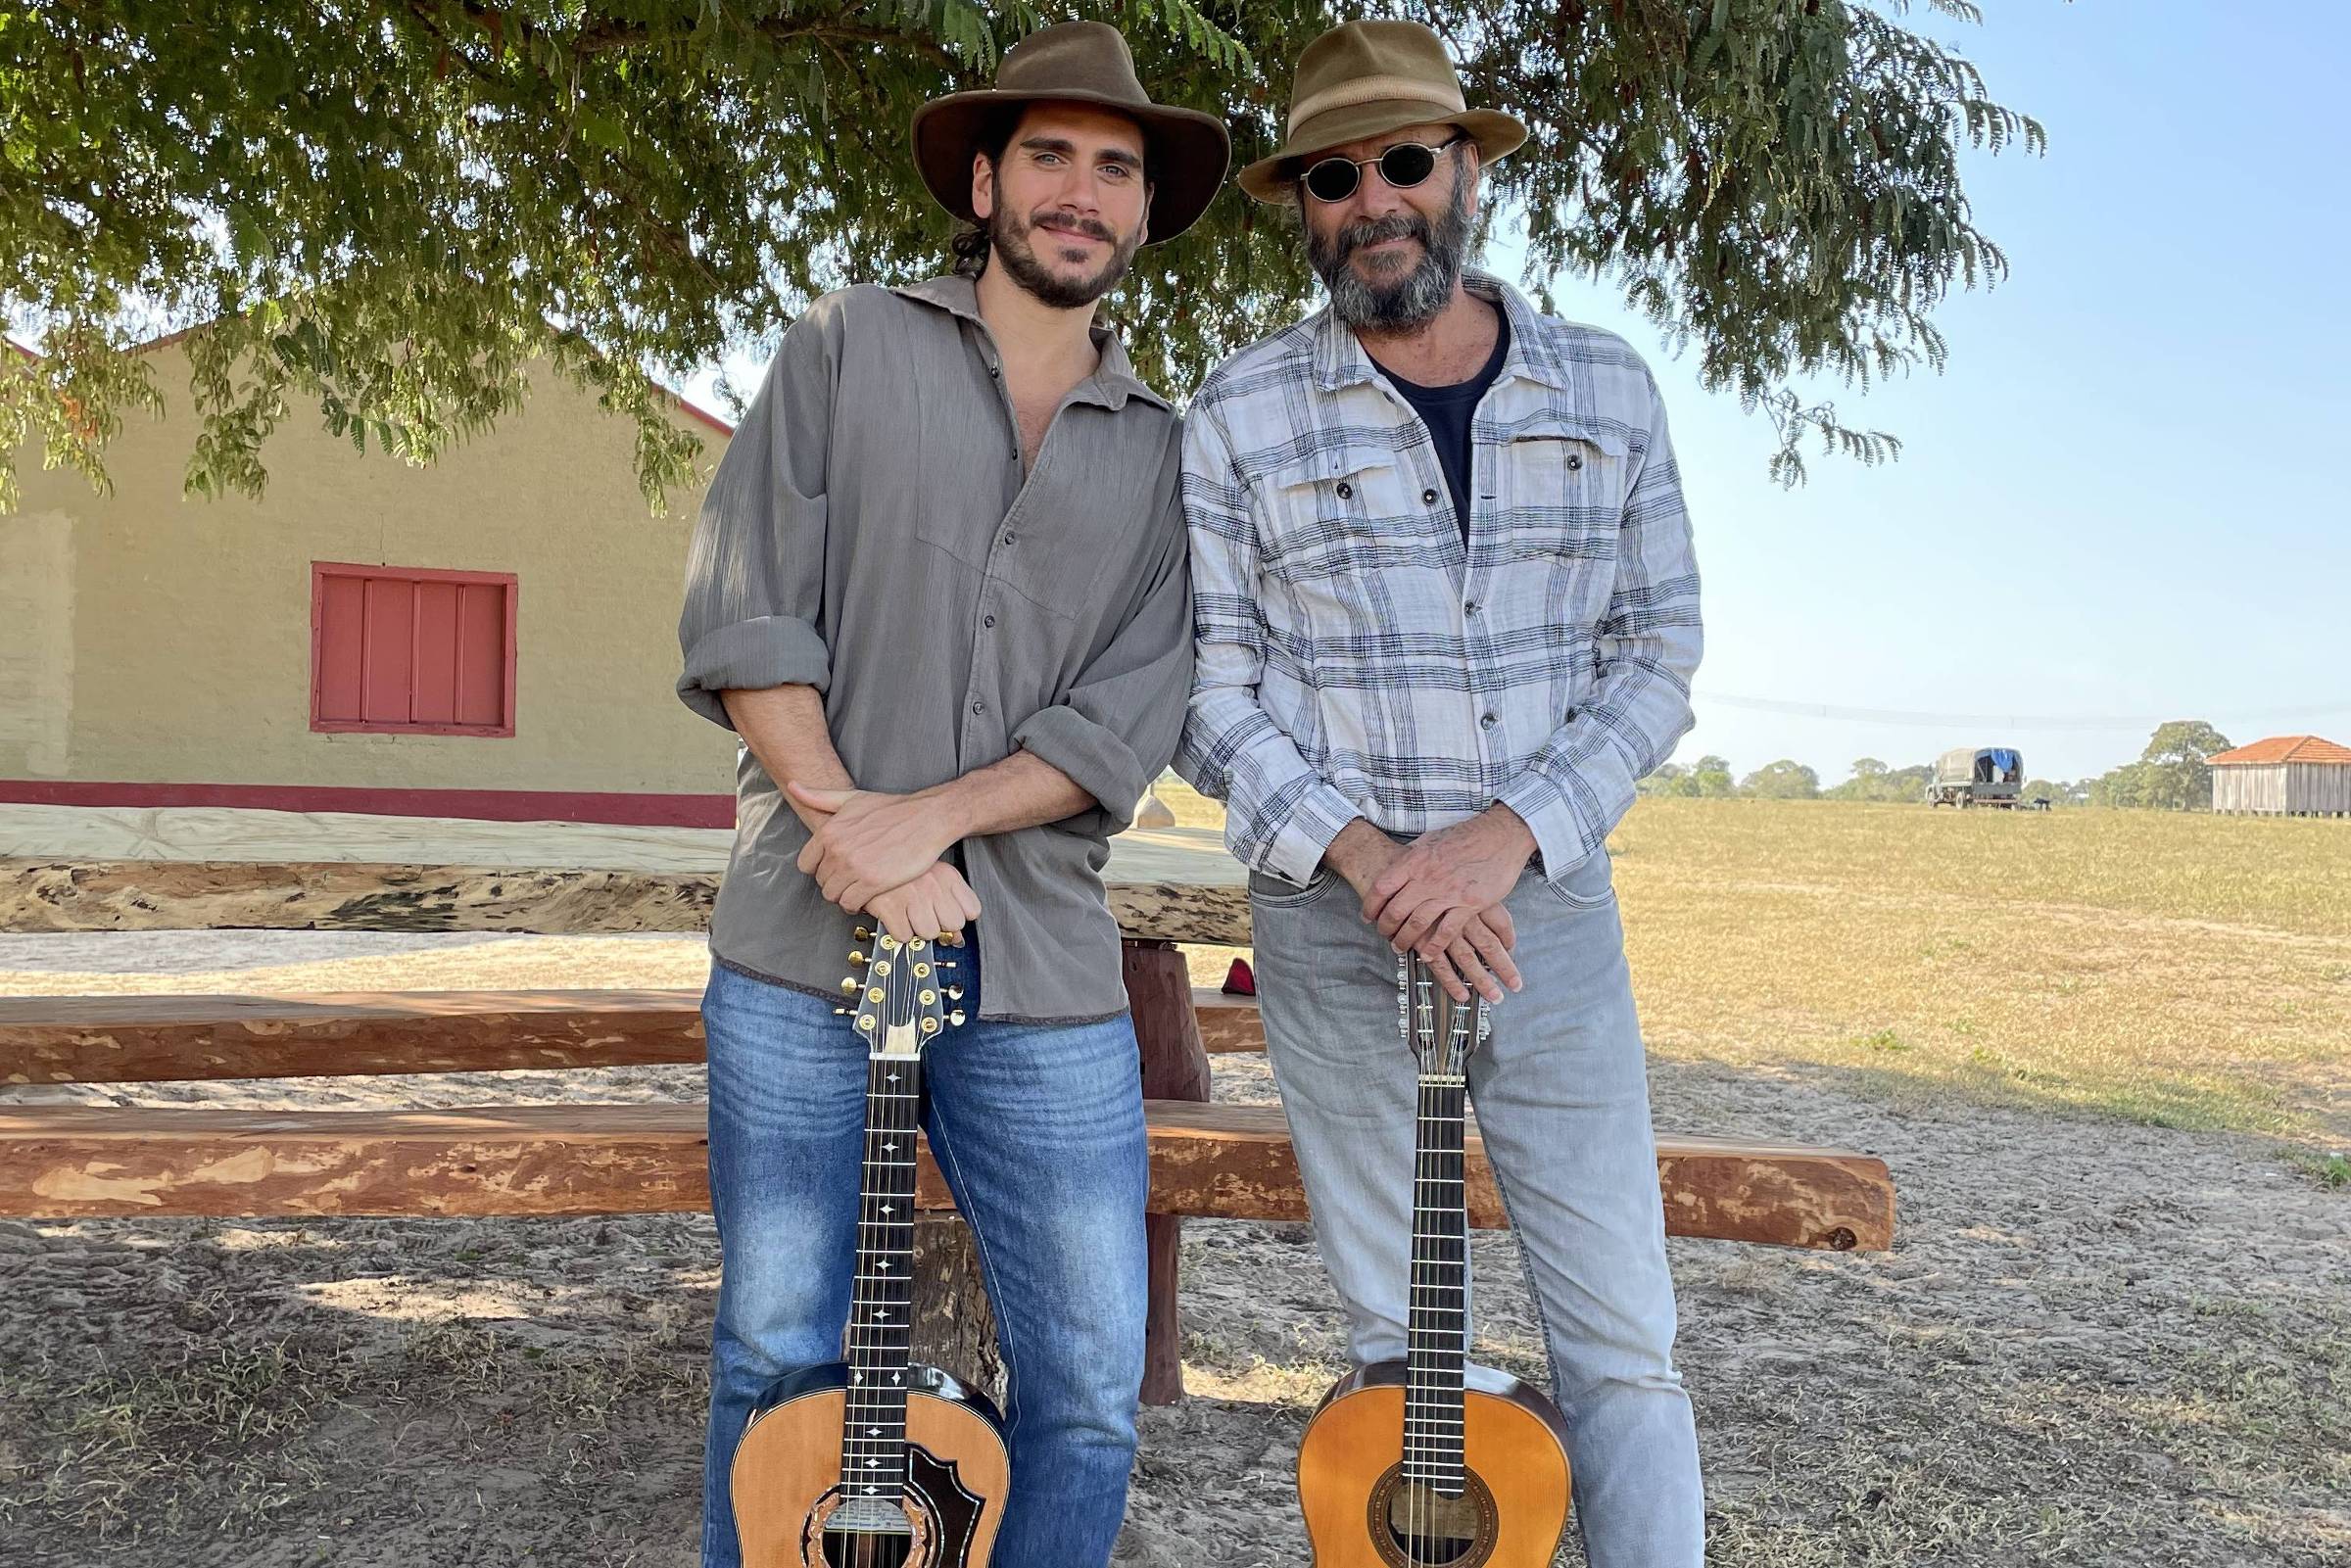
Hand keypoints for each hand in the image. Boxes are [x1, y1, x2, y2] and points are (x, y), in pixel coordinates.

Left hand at [791, 783, 960, 911]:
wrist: (927, 818)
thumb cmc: (893, 809)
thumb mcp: (852, 799)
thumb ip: (819, 797)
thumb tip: (793, 786)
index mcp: (829, 831)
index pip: (806, 864)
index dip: (819, 868)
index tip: (834, 867)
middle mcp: (838, 850)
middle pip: (821, 882)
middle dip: (835, 882)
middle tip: (851, 878)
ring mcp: (855, 867)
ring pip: (834, 895)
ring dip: (845, 895)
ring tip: (858, 888)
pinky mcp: (873, 882)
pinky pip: (851, 903)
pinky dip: (858, 904)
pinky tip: (868, 895)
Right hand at [862, 861, 981, 948]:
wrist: (869, 856)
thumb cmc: (902, 867)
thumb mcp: (935, 877)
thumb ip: (952, 904)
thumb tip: (957, 939)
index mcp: (948, 875)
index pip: (972, 912)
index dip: (959, 916)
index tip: (947, 913)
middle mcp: (933, 884)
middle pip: (953, 925)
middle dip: (939, 924)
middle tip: (925, 912)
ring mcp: (912, 895)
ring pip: (929, 933)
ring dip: (917, 928)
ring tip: (908, 913)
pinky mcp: (890, 906)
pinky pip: (904, 936)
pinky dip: (897, 931)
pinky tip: (895, 916)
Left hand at [1365, 808, 1533, 1003]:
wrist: (1500, 835)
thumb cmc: (1465, 836)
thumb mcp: (1430, 840)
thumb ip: (1412, 857)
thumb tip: (1396, 867)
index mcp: (1415, 861)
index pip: (1382, 887)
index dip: (1370, 905)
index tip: (1367, 916)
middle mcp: (1427, 878)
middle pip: (1396, 910)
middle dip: (1385, 927)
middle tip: (1384, 935)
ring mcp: (1448, 892)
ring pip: (1417, 923)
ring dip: (1405, 940)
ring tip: (1399, 947)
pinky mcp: (1469, 904)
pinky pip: (1446, 932)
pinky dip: (1434, 947)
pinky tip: (1427, 954)